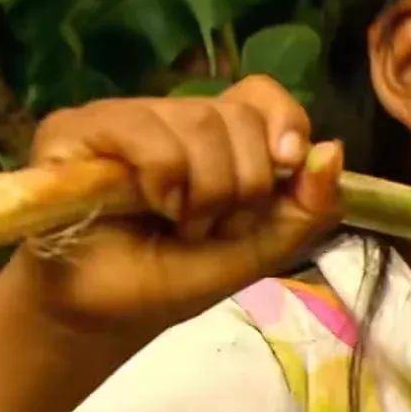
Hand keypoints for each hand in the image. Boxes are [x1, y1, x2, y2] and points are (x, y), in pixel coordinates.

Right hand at [6, 75, 343, 339]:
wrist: (101, 316)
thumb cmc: (172, 279)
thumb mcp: (258, 251)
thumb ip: (307, 209)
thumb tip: (332, 150)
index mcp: (218, 140)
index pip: (261, 95)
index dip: (284, 120)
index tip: (288, 160)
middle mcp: (172, 119)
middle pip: (238, 115)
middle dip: (243, 183)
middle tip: (213, 226)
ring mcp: (125, 118)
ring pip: (198, 119)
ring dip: (204, 189)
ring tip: (178, 223)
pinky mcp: (78, 128)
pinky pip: (145, 131)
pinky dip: (164, 176)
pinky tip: (150, 204)